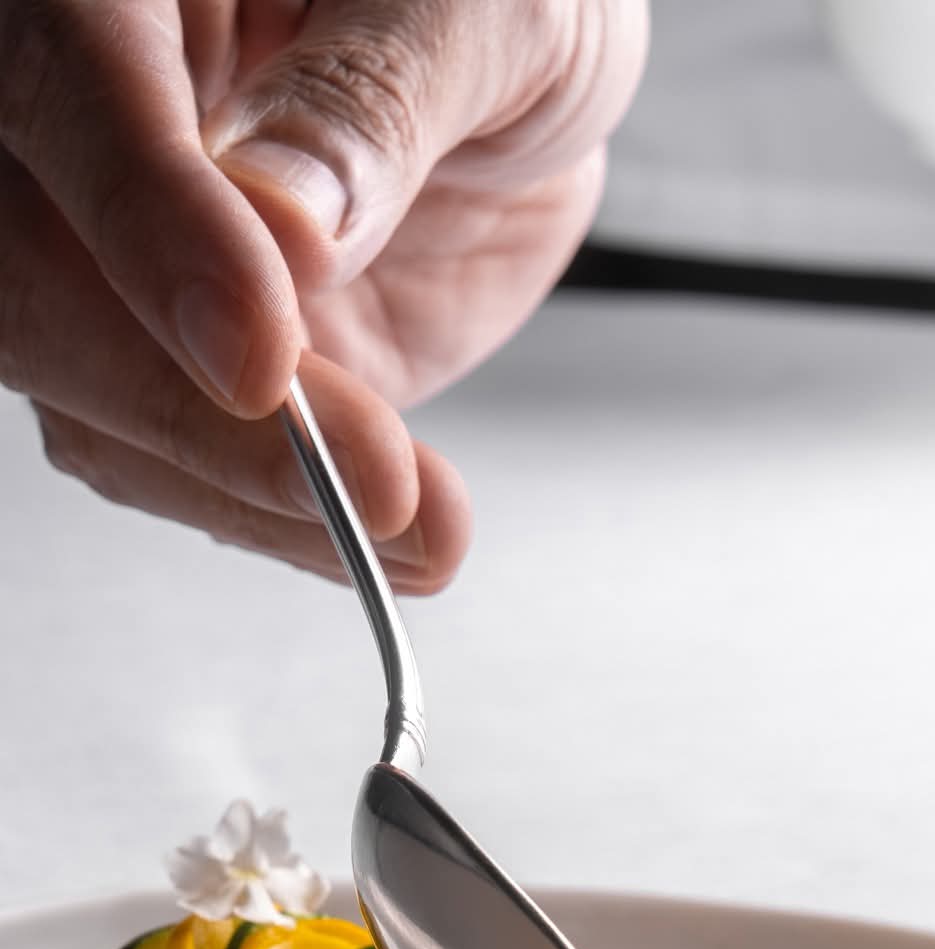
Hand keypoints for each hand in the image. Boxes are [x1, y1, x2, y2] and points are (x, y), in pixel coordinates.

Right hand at [0, 0, 646, 589]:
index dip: (152, 230)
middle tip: (372, 481)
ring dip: (256, 497)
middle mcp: (86, 125)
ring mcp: (121, 261)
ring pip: (95, 405)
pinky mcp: (185, 365)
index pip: (69, 90)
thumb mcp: (478, 6)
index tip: (259, 353)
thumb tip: (287, 223)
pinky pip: (183, 465)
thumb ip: (376, 98)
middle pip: (40, 287)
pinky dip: (287, 522)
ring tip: (422, 525)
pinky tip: (405, 536)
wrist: (514, 74)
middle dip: (199, 413)